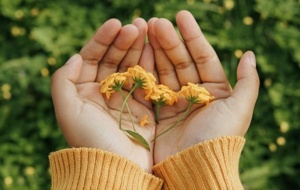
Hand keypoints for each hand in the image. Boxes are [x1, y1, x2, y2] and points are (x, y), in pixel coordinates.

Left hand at [51, 18, 155, 172]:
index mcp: (84, 90)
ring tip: (147, 29)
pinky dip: (150, 64)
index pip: (92, 57)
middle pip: (113, 59)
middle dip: (124, 40)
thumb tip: (76, 55)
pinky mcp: (143, 105)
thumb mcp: (67, 110)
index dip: (103, 39)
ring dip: (138, 47)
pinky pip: (146, 80)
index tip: (116, 24)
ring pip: (131, 66)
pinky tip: (153, 49)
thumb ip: (63, 80)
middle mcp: (104, 92)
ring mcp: (125, 97)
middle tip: (137, 24)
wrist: (117, 167)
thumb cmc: (90, 139)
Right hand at [148, 10, 259, 162]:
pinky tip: (139, 52)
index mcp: (214, 90)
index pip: (203, 56)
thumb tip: (250, 54)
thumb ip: (248, 82)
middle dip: (169, 40)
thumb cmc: (218, 138)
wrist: (194, 168)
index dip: (192, 35)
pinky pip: (152, 86)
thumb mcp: (239, 109)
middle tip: (156, 21)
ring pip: (164, 70)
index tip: (181, 16)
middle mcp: (194, 94)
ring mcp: (175, 102)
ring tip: (146, 29)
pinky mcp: (158, 112)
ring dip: (156, 50)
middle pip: (181, 60)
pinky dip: (145, 70)